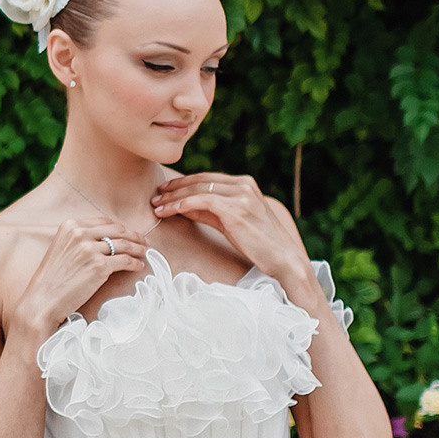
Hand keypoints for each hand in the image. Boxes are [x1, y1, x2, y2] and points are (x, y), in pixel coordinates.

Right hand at [9, 216, 138, 341]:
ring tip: (145, 253)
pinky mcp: (99, 266)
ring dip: (138, 249)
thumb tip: (104, 239)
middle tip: (144, 242)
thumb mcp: (61, 249)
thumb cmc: (51, 279)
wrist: (42, 300)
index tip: (130, 233)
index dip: (120, 227)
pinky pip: (125, 261)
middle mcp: (79, 233)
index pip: (104, 221)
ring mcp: (90, 249)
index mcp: (70, 226)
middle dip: (134, 236)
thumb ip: (79, 239)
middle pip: (117, 230)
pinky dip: (135, 263)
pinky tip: (139, 266)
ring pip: (124, 244)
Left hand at [149, 172, 311, 289]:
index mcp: (245, 183)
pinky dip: (179, 204)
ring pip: (197, 190)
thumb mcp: (231, 221)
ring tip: (156, 205)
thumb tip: (183, 205)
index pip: (207, 179)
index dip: (183, 183)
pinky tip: (167, 211)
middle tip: (156, 196)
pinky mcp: (234, 208)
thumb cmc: (257, 243)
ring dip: (173, 197)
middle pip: (200, 181)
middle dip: (175, 188)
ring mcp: (240, 195)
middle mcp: (243, 184)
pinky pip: (199, 201)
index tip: (165, 190)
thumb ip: (210, 210)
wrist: (282, 258)